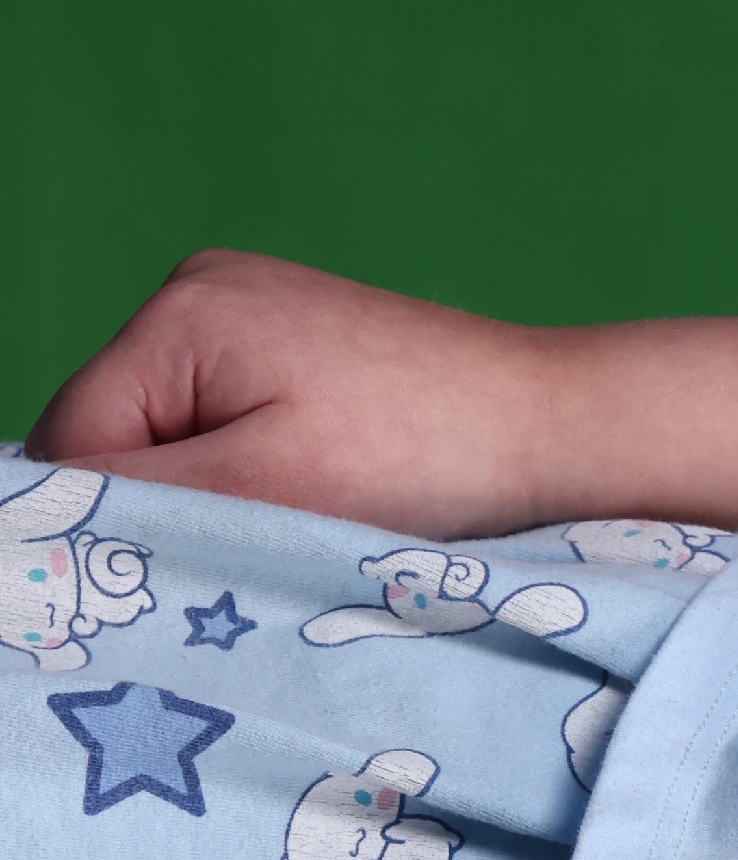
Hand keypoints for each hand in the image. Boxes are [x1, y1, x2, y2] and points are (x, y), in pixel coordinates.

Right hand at [27, 251, 571, 538]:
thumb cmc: (429, 456)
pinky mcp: (300, 340)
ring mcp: (251, 308)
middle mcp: (200, 290)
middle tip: (258, 545)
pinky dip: (260, 464)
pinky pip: (231, 417)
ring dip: (219, 488)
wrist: (564, 426)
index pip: (72, 442)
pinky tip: (328, 484)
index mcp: (179, 314)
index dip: (116, 521)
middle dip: (173, 501)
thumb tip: (43, 515)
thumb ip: (142, 496)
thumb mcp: (266, 487)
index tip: (186, 569)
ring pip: (174, 434)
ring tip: (307, 513)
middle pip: (117, 434)